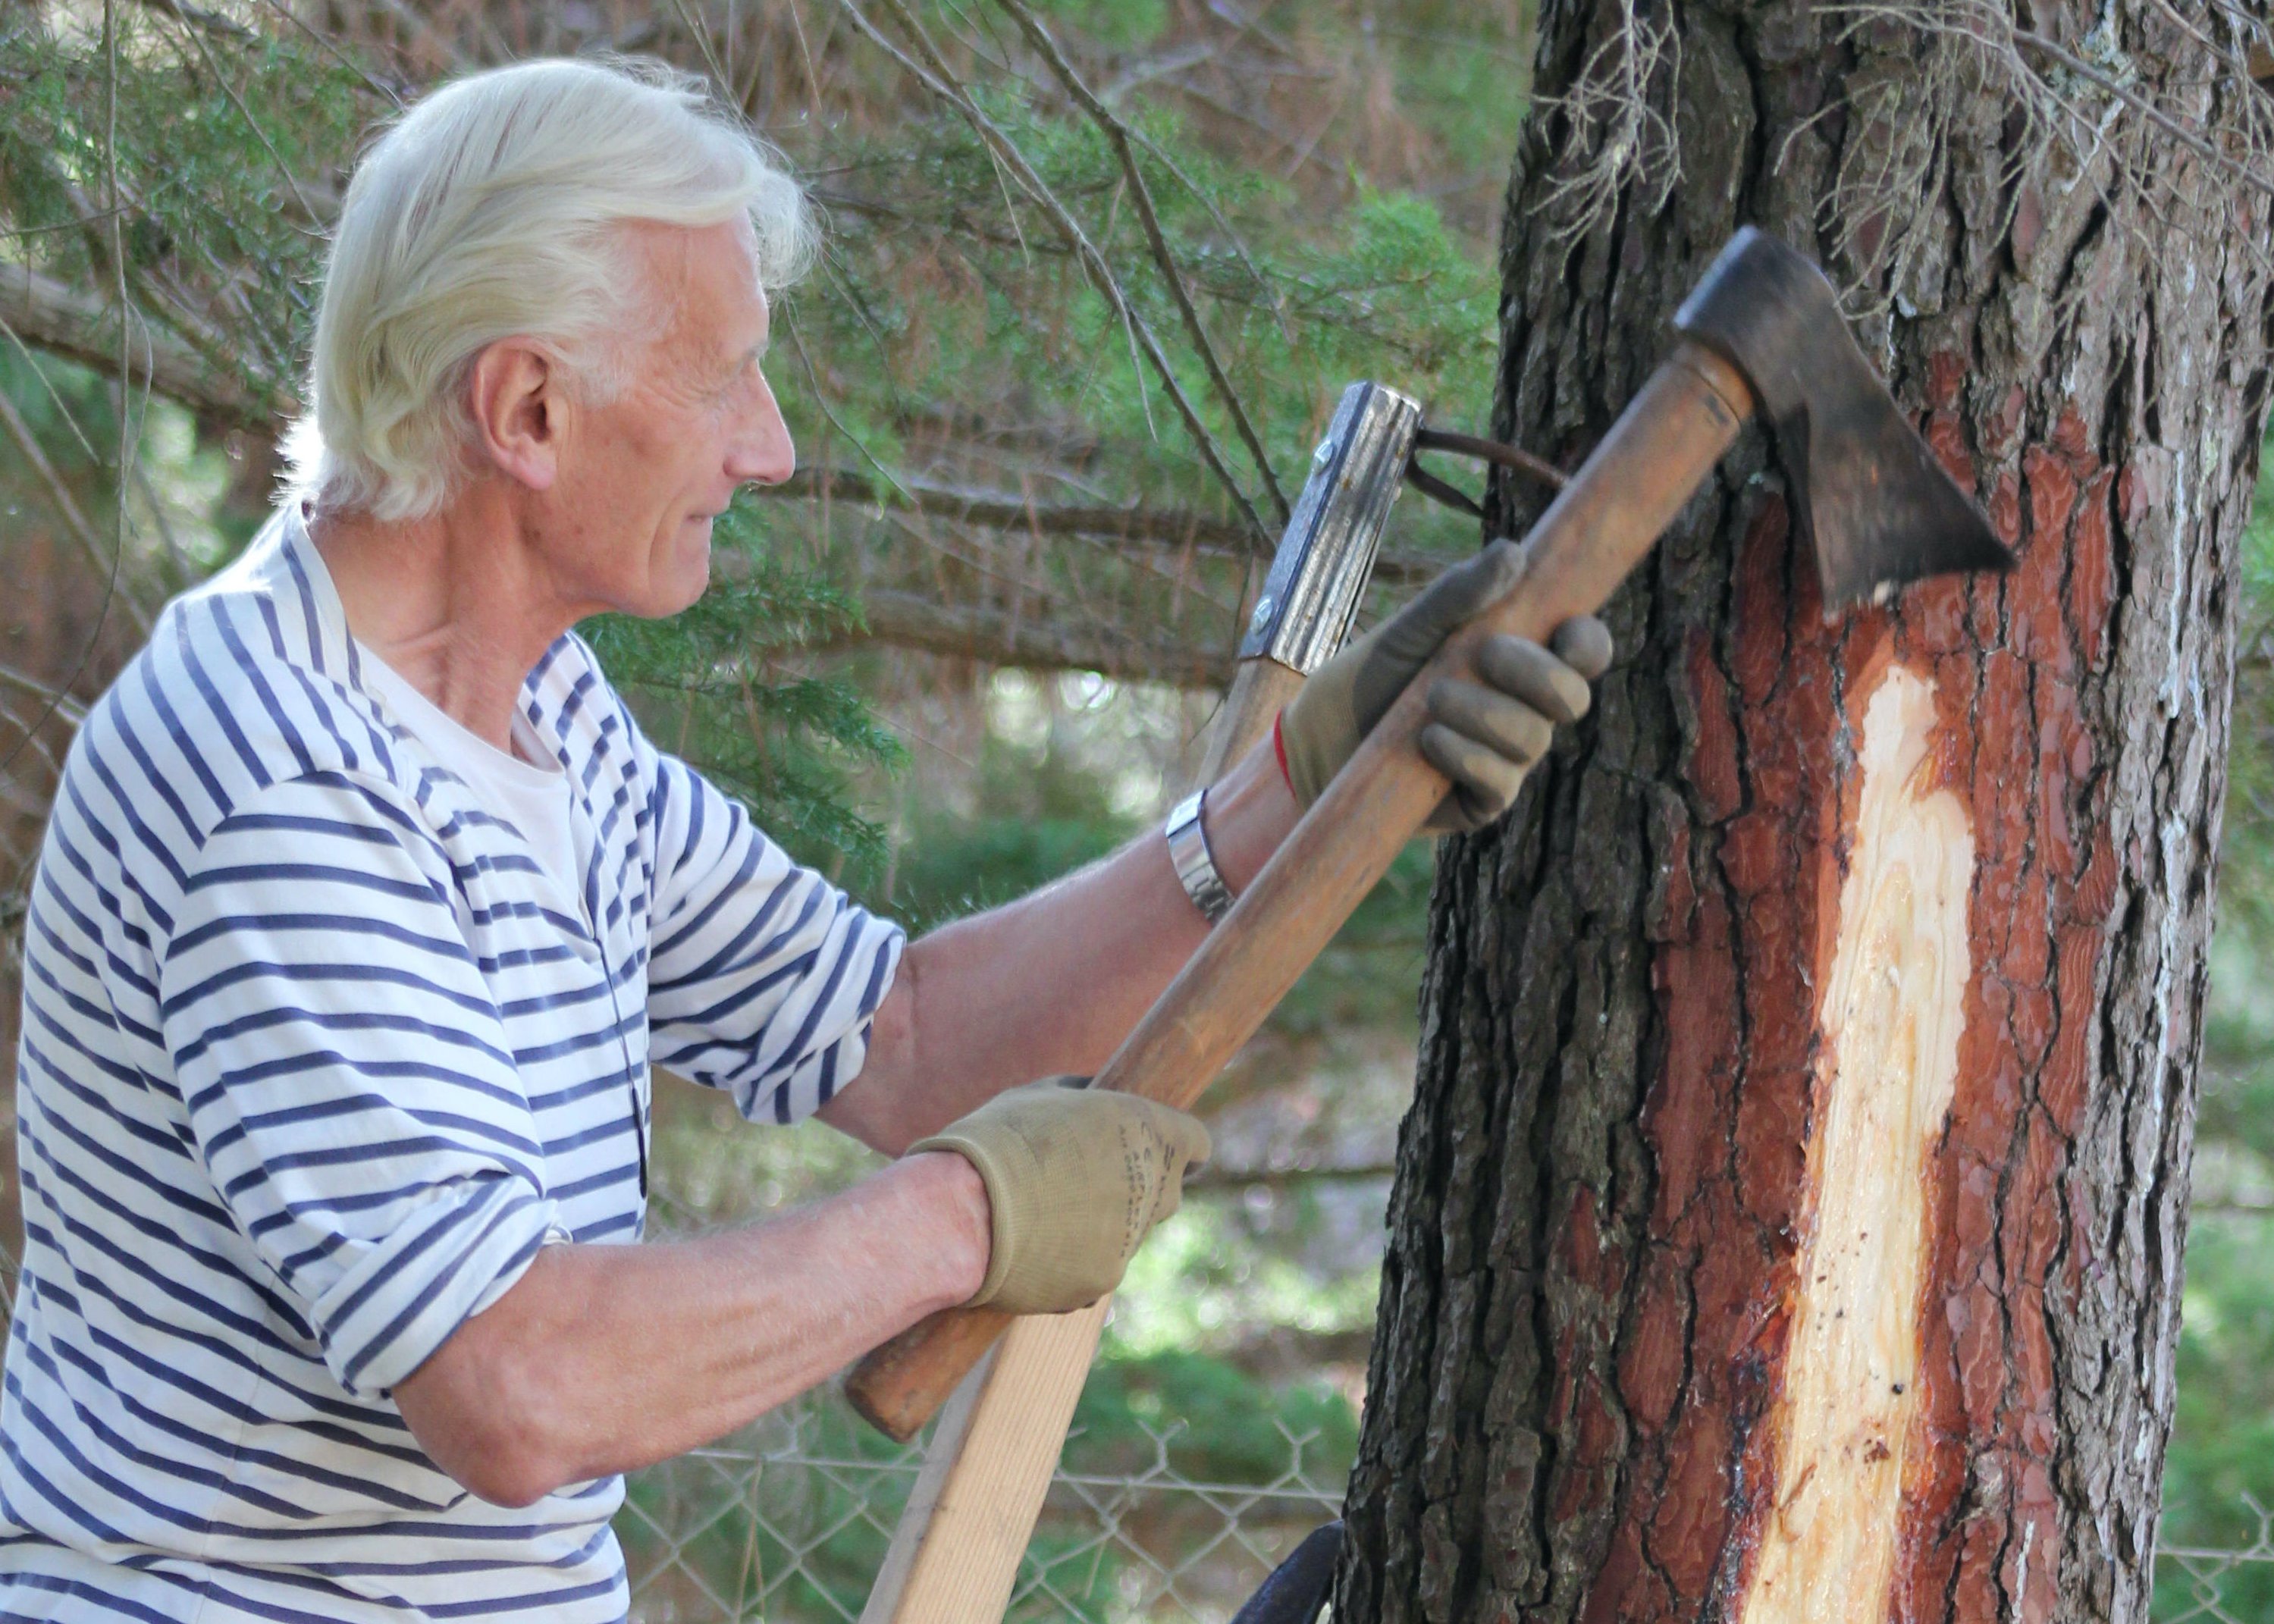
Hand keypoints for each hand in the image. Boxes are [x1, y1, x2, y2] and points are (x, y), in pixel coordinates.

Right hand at [908, 1078, 1209, 1315]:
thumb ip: (1085, 1098)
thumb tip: (1092, 1096)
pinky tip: (1032, 1246)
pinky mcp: (1102, 1282)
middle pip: (1167, 1194)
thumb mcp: (1042, 1095)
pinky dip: (1073, 1262)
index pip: (1195, 1143)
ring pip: (1129, 1235)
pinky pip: (1096, 1269)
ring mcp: (1131, 1241)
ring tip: (1043, 1213)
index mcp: (1150, 1132)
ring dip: (1103, 1226)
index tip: (1162, 1152)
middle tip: (1091, 1181)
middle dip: (1140, 1188)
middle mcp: (1154, 1188)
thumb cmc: (998, 1139)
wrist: (964, 1212)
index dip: (1178, 1148)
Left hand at [1275, 538, 1613, 831]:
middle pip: (1572, 698)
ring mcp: (1509, 757)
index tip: (1563, 630)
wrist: (1326, 731)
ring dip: (1485, 712)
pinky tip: (1429, 740)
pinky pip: (1501, 782)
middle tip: (1484, 652)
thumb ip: (1462, 592)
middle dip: (1534, 673)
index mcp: (1526, 661)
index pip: (1585, 652)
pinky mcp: (1481, 800)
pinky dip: (1467, 756)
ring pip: (1533, 738)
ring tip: (1431, 698)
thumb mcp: (1415, 624)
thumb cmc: (1380, 670)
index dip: (1588, 642)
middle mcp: (1528, 710)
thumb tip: (1515, 552)